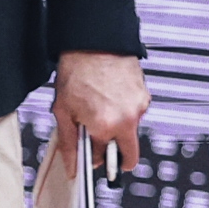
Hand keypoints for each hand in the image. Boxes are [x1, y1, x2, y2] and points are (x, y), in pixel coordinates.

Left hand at [50, 50, 149, 173]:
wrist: (93, 41)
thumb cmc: (77, 70)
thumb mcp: (63, 111)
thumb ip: (69, 143)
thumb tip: (72, 166)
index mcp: (106, 125)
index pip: (102, 158)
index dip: (93, 158)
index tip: (90, 155)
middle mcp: (127, 118)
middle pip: (129, 153)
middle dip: (115, 154)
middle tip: (100, 142)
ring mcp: (139, 105)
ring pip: (130, 131)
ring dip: (117, 127)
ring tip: (100, 107)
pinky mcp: (145, 94)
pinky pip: (134, 113)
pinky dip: (123, 111)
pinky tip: (109, 97)